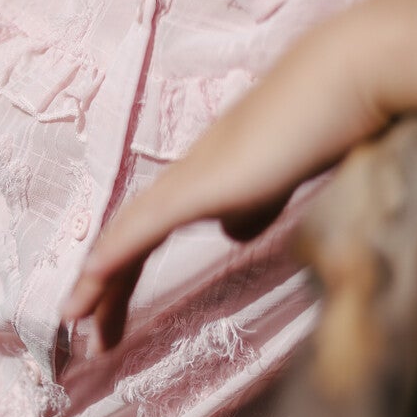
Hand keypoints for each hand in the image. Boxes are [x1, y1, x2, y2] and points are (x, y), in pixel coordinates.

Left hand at [61, 0, 416, 350]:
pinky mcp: (204, 182)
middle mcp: (185, 176)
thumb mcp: (277, 178)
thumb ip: (252, 205)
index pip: (148, 233)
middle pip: (128, 237)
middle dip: (105, 289)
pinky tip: (93, 277)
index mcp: (201, 179)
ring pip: (127, 233)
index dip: (125, 273)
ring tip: (73, 319)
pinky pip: (147, 224)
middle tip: (92, 338)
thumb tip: (229, 232)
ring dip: (98, 280)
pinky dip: (116, 252)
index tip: (113, 319)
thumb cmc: (320, 123)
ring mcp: (191, 176)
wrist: (343, 78)